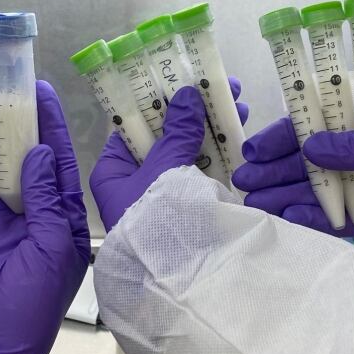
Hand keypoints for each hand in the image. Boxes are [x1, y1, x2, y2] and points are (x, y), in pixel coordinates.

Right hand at [0, 81, 89, 353]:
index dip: (57, 133)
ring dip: (8, 136)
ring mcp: (10, 215)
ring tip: (1, 99)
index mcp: (68, 224)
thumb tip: (39, 155)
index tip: (48, 98)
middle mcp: (41, 214)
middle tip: (24, 87)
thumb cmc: (29, 306)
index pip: (65, 168)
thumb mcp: (51, 251)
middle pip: (38, 161)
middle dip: (34, 126)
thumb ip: (46, 202)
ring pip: (11, 166)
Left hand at [90, 77, 247, 231]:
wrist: (173, 277)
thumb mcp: (163, 169)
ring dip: (210, 129)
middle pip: (162, 136)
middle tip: (222, 86)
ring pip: (184, 153)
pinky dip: (216, 156)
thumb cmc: (155, 219)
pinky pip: (198, 174)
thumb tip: (187, 94)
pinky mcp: (184, 208)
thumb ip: (177, 133)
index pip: (132, 125)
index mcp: (113, 169)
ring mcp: (160, 195)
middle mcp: (133, 181)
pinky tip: (238, 135)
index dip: (158, 98)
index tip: (182, 76)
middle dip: (192, 111)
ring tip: (240, 105)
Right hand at [232, 102, 353, 250]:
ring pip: (316, 193)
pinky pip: (337, 223)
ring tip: (255, 205)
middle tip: (243, 182)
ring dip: (283, 197)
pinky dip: (312, 221)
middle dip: (274, 171)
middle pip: (308, 163)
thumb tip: (313, 148)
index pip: (319, 125)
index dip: (285, 135)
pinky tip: (288, 218)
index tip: (256, 149)